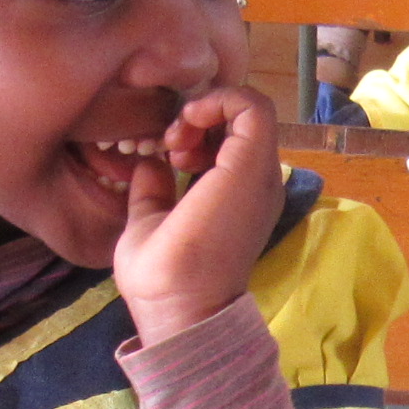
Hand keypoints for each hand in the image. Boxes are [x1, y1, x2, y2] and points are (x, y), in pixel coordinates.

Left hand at [113, 85, 287, 343]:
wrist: (180, 307)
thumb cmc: (163, 279)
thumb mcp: (150, 221)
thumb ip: (154, 191)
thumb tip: (148, 165)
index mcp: (238, 196)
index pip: (230, 138)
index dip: (197, 129)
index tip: (166, 152)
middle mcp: (257, 182)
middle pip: (241, 119)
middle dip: (200, 114)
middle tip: (170, 143)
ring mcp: (260, 174)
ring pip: (250, 107)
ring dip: (207, 107)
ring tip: (177, 140)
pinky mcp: (254, 165)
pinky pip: (252, 106)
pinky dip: (217, 101)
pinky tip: (186, 127)